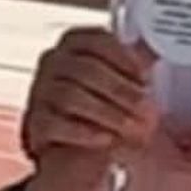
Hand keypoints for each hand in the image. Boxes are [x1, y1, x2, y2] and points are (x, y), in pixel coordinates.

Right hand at [21, 31, 154, 161]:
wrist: (75, 151)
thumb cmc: (100, 108)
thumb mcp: (119, 82)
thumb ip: (134, 65)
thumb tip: (155, 53)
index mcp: (74, 44)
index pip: (97, 40)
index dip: (124, 57)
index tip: (145, 76)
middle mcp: (53, 62)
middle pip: (86, 70)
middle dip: (122, 91)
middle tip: (146, 109)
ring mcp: (40, 91)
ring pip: (71, 96)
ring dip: (108, 113)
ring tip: (132, 128)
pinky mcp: (35, 122)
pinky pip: (56, 123)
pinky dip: (84, 132)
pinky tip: (106, 139)